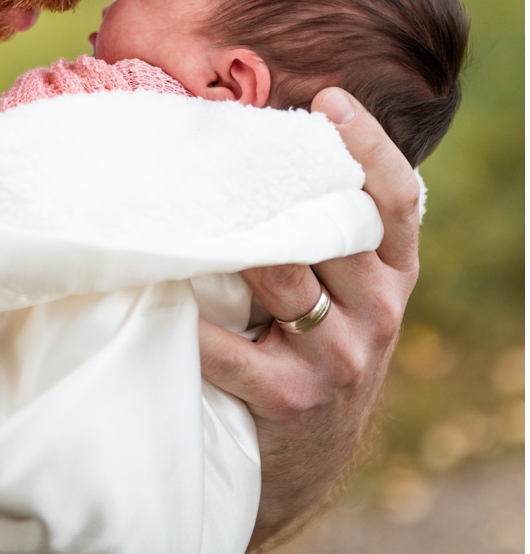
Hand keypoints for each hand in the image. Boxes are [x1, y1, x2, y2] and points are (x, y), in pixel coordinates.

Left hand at [200, 87, 419, 550]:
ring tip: (176, 205)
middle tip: (218, 143)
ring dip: (226, 242)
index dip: (369, 146)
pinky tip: (157, 287)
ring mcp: (339, 356)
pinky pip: (229, 344)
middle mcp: (378, 310)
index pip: (396, 199)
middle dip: (272, 186)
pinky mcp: (289, 395)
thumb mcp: (330, 285)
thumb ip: (312, 224)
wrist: (299, 453)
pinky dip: (189, 315)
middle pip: (331, 228)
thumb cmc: (297, 340)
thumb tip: (243, 131)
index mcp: (390, 272)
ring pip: (282, 275)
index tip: (329, 100)